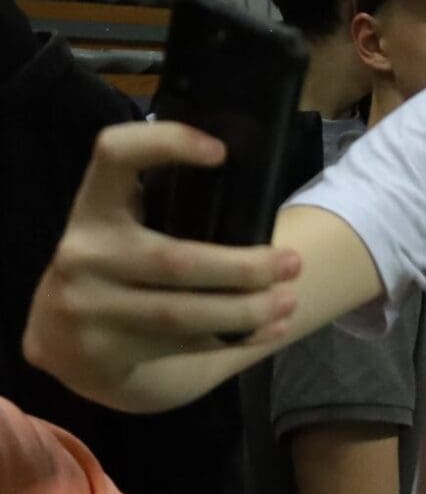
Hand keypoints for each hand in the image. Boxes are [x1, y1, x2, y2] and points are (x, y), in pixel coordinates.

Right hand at [23, 122, 301, 397]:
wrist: (62, 341)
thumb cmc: (116, 266)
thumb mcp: (123, 227)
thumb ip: (163, 206)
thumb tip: (256, 187)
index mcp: (92, 206)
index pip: (114, 154)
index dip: (165, 142)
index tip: (221, 152)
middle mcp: (84, 252)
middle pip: (175, 260)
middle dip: (244, 266)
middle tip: (294, 263)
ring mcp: (87, 305)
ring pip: (182, 313)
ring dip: (247, 310)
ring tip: (289, 302)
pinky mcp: (103, 351)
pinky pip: (182, 345)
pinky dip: (235, 338)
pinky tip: (269, 330)